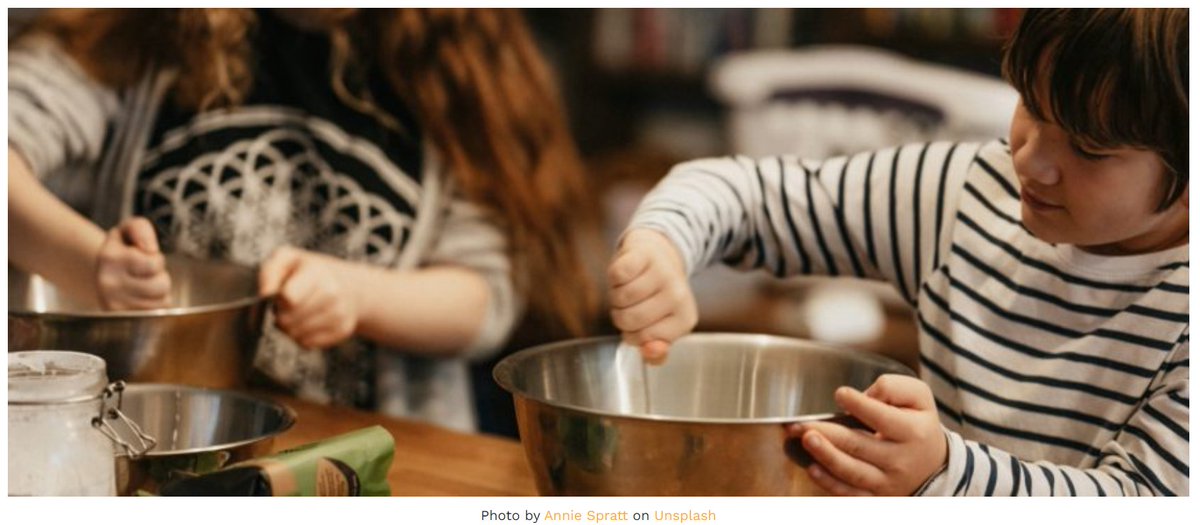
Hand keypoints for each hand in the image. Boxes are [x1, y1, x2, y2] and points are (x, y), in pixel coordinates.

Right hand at [95, 217, 170, 309]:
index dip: (156, 259)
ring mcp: (114, 305)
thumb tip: (150, 249)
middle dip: (160, 276)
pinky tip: (142, 298)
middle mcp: (108, 284)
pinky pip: (157, 313)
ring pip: (162, 301)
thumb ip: (140, 228)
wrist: (103, 273)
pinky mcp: (123, 319)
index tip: (142, 256)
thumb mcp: (128, 230)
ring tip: (143, 284)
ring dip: (159, 292)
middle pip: (161, 285)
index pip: (153, 264)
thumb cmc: (123, 249)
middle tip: (145, 273)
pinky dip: (155, 305)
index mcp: (109, 258)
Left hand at [259, 246, 360, 349]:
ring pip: (296, 335)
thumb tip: (264, 294)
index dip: (278, 301)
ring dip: (289, 328)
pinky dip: (301, 337)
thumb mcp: (287, 259)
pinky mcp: (342, 330)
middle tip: (285, 307)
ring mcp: (339, 313)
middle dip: (280, 316)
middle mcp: (332, 293)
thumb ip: (270, 273)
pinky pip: (308, 344)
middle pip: (288, 320)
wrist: (348, 285)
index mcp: (317, 272)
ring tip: (295, 314)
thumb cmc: (309, 272)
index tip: (280, 295)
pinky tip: (306, 323)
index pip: (289, 299)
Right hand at [606, 228, 696, 362]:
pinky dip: (614, 278)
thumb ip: (655, 352)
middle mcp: (678, 296)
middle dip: (621, 315)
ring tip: (628, 289)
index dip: (632, 334)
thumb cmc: (655, 298)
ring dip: (616, 296)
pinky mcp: (645, 254)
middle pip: (629, 319)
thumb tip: (650, 351)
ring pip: (620, 298)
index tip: (641, 323)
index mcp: (685, 319)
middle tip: (631, 305)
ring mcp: (663, 273)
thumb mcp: (660, 329)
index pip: (643, 340)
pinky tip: (625, 274)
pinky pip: (616, 275)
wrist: (657, 256)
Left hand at [788, 374, 946, 495]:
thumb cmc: (918, 424)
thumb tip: (866, 394)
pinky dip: (830, 483)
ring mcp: (886, 482)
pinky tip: (812, 468)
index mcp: (913, 432)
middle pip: (860, 446)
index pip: (883, 418)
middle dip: (829, 434)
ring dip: (826, 456)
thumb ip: (895, 388)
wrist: (932, 465)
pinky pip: (850, 494)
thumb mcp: (919, 398)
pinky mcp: (875, 496)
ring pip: (852, 472)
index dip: (861, 405)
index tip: (840, 393)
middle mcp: (900, 460)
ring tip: (806, 439)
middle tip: (801, 424)